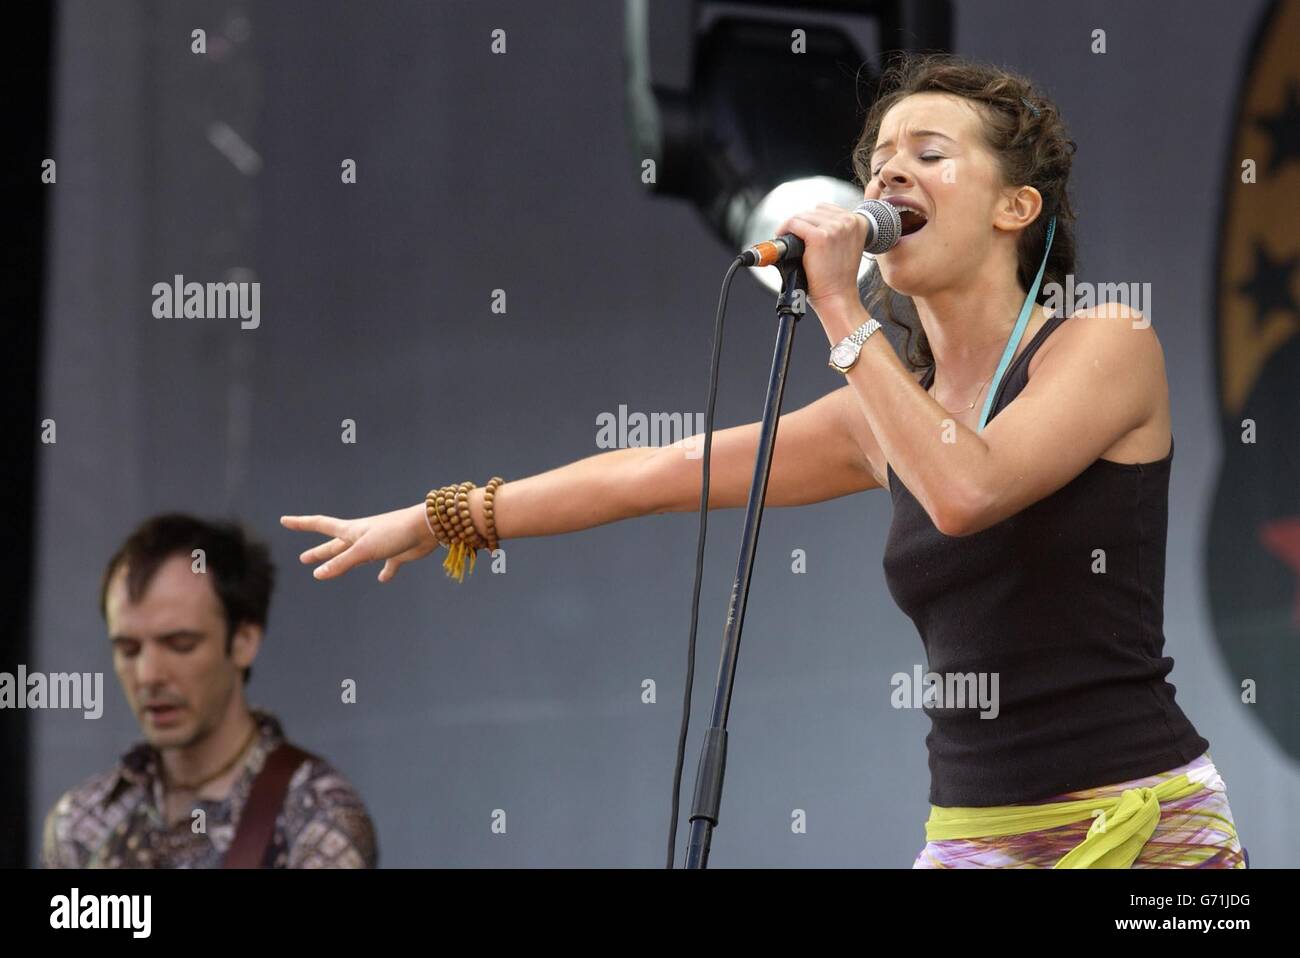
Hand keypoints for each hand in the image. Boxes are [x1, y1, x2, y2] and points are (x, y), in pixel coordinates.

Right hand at [280, 503, 438, 582]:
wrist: (427, 527)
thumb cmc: (394, 533)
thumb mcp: (363, 550)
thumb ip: (342, 563)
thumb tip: (318, 574)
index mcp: (352, 530)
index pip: (320, 525)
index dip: (301, 523)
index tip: (284, 520)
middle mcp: (363, 536)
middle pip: (335, 545)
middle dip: (320, 551)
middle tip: (304, 558)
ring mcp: (379, 544)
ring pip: (356, 556)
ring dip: (343, 561)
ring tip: (331, 570)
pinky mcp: (395, 553)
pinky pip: (387, 564)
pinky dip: (385, 572)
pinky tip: (383, 579)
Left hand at [773, 202, 869, 324]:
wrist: (837, 297)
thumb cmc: (838, 278)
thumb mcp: (845, 246)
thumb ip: (836, 230)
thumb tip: (810, 219)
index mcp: (859, 221)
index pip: (826, 209)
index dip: (811, 221)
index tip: (803, 232)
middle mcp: (849, 221)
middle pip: (813, 211)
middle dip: (801, 224)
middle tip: (793, 239)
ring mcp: (835, 228)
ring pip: (802, 216)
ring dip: (792, 228)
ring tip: (789, 241)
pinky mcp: (820, 236)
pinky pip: (793, 223)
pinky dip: (784, 230)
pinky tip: (782, 238)